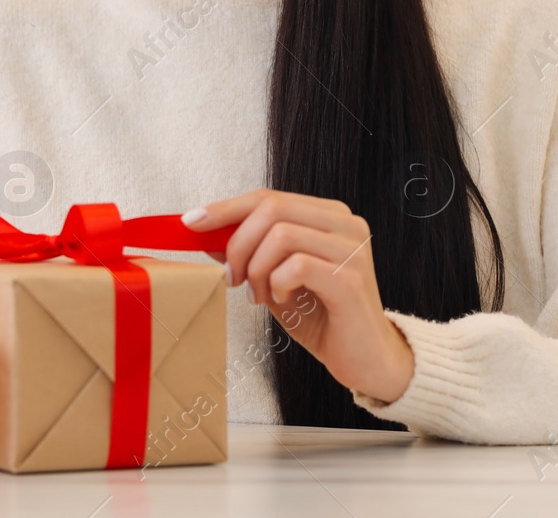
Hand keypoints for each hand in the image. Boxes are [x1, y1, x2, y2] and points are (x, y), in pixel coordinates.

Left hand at [182, 189, 414, 403]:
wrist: (365, 359)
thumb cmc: (322, 317)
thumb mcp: (275, 279)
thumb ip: (248, 253)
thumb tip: (205, 232)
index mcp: (328, 216)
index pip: (269, 197)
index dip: (226, 207)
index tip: (192, 223)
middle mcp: (345, 223)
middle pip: (272, 208)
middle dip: (238, 243)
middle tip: (232, 278)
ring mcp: (351, 248)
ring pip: (281, 234)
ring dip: (256, 269)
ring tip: (259, 296)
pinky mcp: (351, 278)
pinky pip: (296, 265)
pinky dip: (277, 284)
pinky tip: (281, 301)